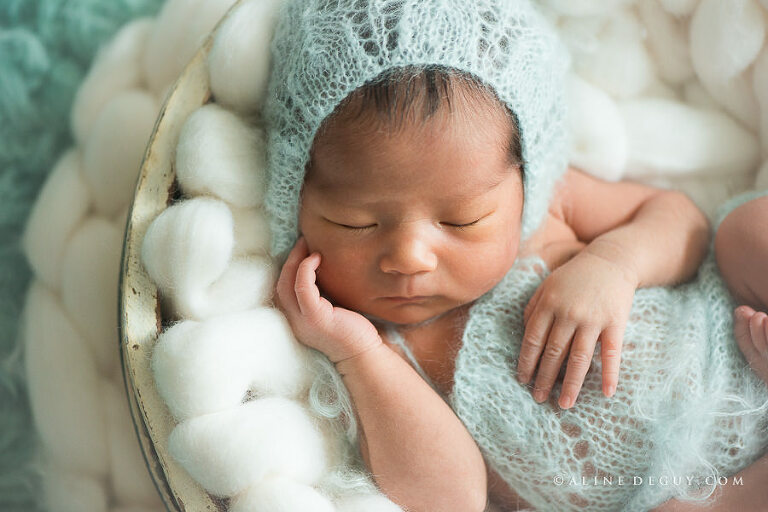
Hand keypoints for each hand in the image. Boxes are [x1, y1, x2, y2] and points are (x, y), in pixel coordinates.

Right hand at [275, 237, 381, 362]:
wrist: (364, 355)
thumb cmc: (353, 331)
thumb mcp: (332, 310)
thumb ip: (322, 294)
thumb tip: (323, 270)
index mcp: (297, 320)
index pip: (283, 290)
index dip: (288, 268)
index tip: (301, 250)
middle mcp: (295, 322)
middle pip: (280, 285)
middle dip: (289, 260)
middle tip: (302, 241)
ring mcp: (303, 321)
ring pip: (287, 285)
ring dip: (295, 261)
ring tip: (307, 245)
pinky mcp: (316, 318)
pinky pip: (303, 288)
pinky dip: (306, 269)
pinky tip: (317, 258)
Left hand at [516, 250, 637, 408]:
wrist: (610, 260)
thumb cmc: (574, 276)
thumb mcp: (547, 286)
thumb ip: (533, 308)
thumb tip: (524, 335)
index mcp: (548, 304)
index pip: (533, 340)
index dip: (527, 362)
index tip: (523, 380)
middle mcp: (568, 313)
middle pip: (553, 352)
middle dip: (544, 378)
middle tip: (539, 399)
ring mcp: (593, 319)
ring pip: (579, 358)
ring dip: (571, 384)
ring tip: (565, 404)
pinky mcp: (615, 322)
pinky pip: (611, 353)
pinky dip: (609, 374)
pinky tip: (606, 393)